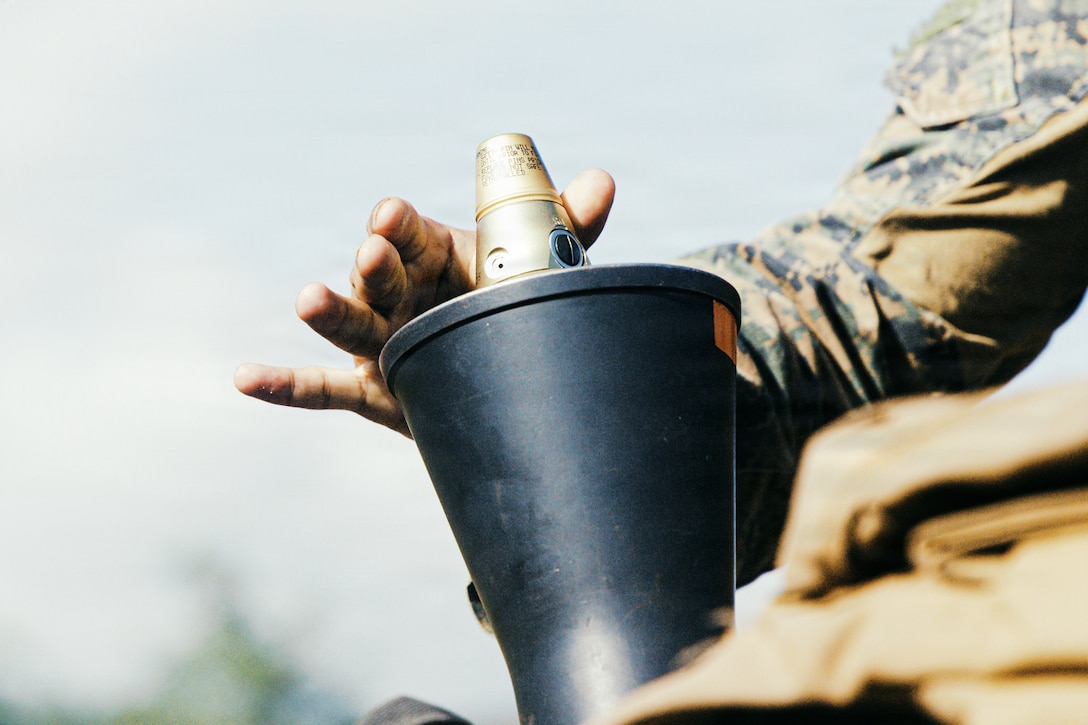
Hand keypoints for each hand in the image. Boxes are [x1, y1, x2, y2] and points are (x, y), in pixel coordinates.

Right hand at [234, 168, 615, 436]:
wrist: (511, 376)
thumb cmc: (514, 304)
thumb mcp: (543, 266)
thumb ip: (567, 226)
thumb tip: (604, 180)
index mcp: (433, 254)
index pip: (410, 233)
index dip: (399, 225)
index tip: (391, 215)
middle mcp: (398, 293)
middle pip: (378, 277)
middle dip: (375, 265)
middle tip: (373, 252)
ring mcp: (379, 342)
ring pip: (349, 326)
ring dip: (328, 313)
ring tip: (308, 299)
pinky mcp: (369, 391)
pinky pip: (322, 391)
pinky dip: (284, 386)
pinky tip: (245, 380)